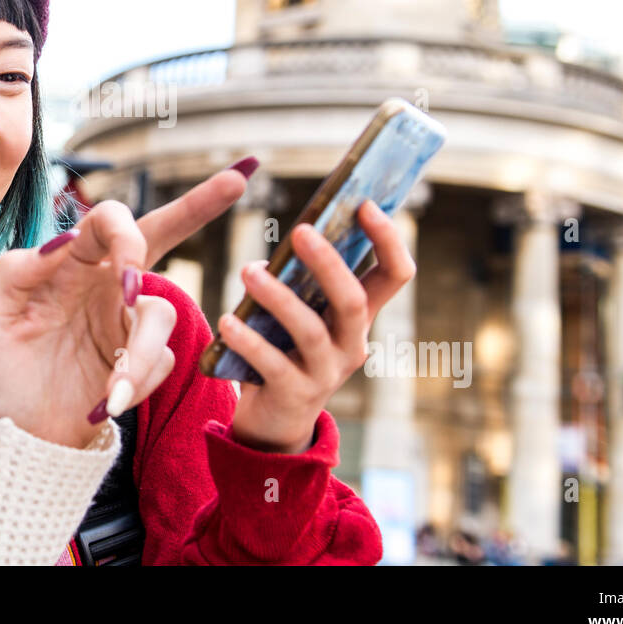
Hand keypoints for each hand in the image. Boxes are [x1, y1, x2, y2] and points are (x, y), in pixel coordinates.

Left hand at [0, 162, 254, 447]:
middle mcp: (103, 284)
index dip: (128, 235)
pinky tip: (107, 405)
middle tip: (230, 182)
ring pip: (161, 316)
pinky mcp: (138, 361)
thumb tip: (63, 239)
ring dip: (141, 355)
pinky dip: (137, 385)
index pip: (108, 222)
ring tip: (115, 394)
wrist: (11, 436)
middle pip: (158, 235)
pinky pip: (160, 361)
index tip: (130, 274)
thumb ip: (16, 271)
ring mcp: (124, 322)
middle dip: (196, 206)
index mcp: (68, 263)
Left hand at [220, 200, 416, 453]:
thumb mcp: (302, 311)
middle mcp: (351, 344)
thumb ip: (303, 280)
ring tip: (248, 270)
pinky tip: (227, 321)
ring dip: (279, 297)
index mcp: (358, 317)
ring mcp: (326, 373)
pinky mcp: (294, 395)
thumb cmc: (285, 348)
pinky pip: (273, 364)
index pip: (395, 275)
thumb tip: (294, 237)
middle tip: (301, 230)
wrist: (273, 419)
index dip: (387, 239)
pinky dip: (250, 340)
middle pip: (354, 300)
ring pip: (311, 331)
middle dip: (329, 263)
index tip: (365, 204)